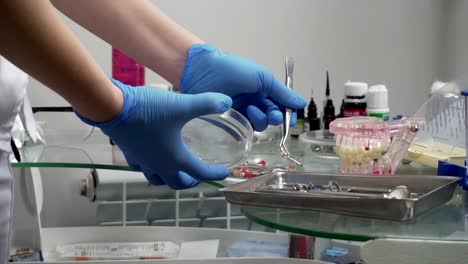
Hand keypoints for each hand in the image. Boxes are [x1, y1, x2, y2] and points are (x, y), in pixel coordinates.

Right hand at [76, 79, 232, 188]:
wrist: (112, 108)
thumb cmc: (148, 110)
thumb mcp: (183, 104)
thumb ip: (208, 103)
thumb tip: (227, 103)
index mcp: (175, 158)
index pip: (200, 173)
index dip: (215, 174)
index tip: (225, 172)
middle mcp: (158, 165)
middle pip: (176, 183)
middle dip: (189, 182)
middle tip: (197, 176)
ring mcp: (142, 161)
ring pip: (157, 179)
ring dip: (169, 177)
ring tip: (176, 169)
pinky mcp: (129, 153)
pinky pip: (142, 167)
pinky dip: (151, 166)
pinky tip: (153, 155)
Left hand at [180, 44, 306, 130]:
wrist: (202, 72)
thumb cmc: (232, 69)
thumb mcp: (262, 77)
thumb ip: (281, 92)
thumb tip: (301, 102)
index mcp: (263, 89)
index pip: (280, 104)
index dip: (287, 111)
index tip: (290, 116)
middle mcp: (254, 101)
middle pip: (272, 117)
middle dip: (275, 118)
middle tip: (273, 116)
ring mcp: (241, 111)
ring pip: (260, 125)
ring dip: (261, 120)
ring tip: (251, 109)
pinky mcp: (229, 121)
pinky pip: (244, 129)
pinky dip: (248, 125)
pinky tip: (243, 115)